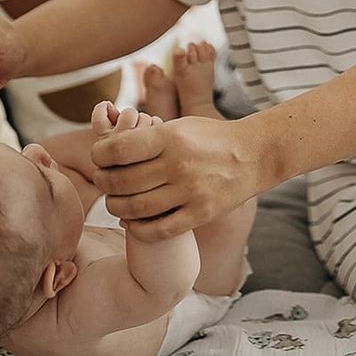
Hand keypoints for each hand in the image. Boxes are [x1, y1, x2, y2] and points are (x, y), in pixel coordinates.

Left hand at [90, 116, 265, 241]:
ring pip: (135, 208)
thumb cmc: (211, 138)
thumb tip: (106, 143)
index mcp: (171, 137)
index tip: (100, 157)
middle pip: (121, 181)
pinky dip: (138, 229)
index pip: (117, 150)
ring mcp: (190, 192)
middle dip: (104, 183)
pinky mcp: (200, 214)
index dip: (99, 155)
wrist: (255, 155)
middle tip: (104, 181)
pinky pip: (158, 230)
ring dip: (116, 207)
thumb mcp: (179, 125)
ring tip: (116, 201)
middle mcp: (179, 165)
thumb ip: (145, 135)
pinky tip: (133, 221)